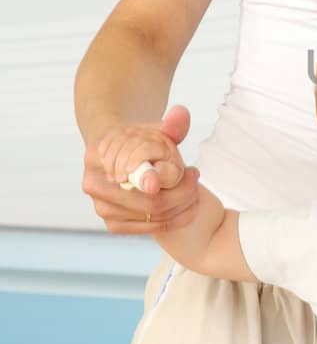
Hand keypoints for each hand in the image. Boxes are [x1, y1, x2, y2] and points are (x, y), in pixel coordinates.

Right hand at [83, 104, 200, 235]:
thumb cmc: (141, 141)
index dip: (162, 178)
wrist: (121, 154)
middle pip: (148, 201)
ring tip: (193, 188)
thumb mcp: (157, 130)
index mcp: (97, 156)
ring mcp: (101, 208)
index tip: (191, 172)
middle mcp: (93, 185)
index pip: (133, 173)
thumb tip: (181, 114)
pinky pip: (150, 228)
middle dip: (182, 192)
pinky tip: (187, 205)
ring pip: (152, 217)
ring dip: (181, 206)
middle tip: (196, 176)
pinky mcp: (113, 225)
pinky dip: (174, 219)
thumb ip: (172, 125)